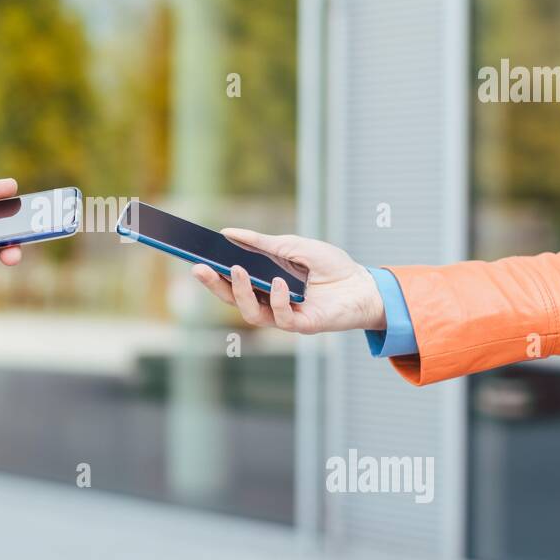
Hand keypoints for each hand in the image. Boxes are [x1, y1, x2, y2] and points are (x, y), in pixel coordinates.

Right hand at [191, 229, 384, 333]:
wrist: (364, 284)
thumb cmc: (330, 266)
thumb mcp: (293, 245)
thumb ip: (262, 243)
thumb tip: (227, 233)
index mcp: (263, 284)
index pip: (230, 281)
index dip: (212, 274)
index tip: (194, 259)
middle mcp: (269, 302)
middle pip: (232, 299)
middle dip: (213, 285)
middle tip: (199, 268)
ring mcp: (284, 316)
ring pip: (251, 313)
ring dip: (241, 292)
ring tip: (238, 271)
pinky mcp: (302, 325)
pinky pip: (282, 318)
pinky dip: (278, 299)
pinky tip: (280, 283)